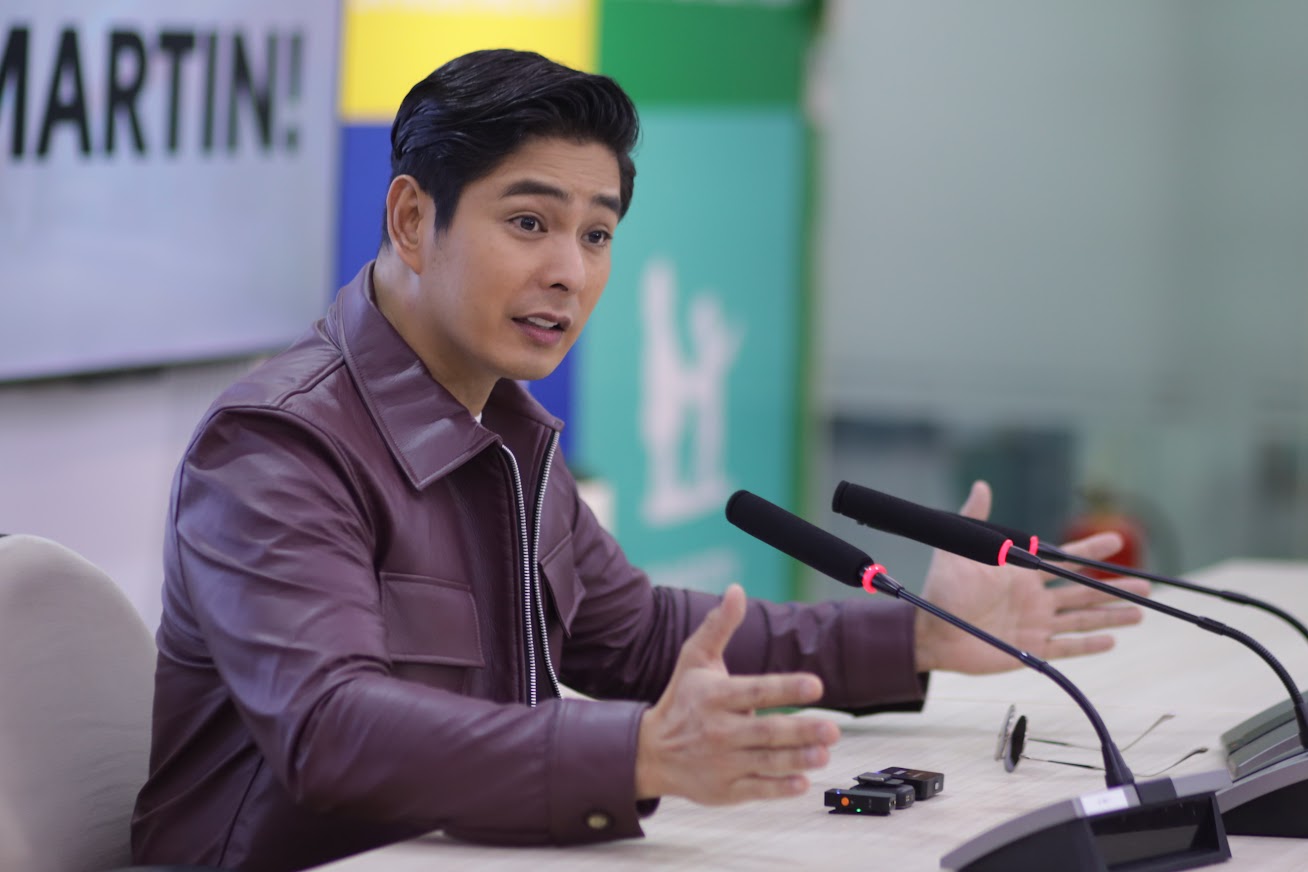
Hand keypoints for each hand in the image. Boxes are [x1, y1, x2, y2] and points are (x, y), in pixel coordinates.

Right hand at [635, 584, 839, 802]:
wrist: (651, 752)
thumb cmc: (681, 701)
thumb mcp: (695, 658)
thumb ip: (719, 625)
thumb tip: (736, 590)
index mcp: (714, 697)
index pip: (755, 691)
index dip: (786, 688)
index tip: (815, 685)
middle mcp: (718, 731)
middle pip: (766, 732)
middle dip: (801, 731)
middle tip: (832, 728)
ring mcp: (722, 763)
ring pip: (766, 762)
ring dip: (799, 759)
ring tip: (824, 753)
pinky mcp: (725, 790)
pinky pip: (758, 789)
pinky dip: (780, 788)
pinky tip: (803, 782)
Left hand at [913, 481, 1150, 673]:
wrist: (930, 631)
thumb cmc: (942, 591)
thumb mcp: (958, 551)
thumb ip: (974, 520)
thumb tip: (982, 486)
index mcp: (1021, 574)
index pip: (1063, 560)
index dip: (1090, 551)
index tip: (1117, 541)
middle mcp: (1034, 599)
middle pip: (1082, 592)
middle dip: (1114, 589)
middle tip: (1146, 585)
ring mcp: (1034, 624)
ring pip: (1081, 620)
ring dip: (1110, 616)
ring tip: (1140, 613)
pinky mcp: (1029, 650)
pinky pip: (1065, 648)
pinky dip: (1088, 646)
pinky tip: (1112, 640)